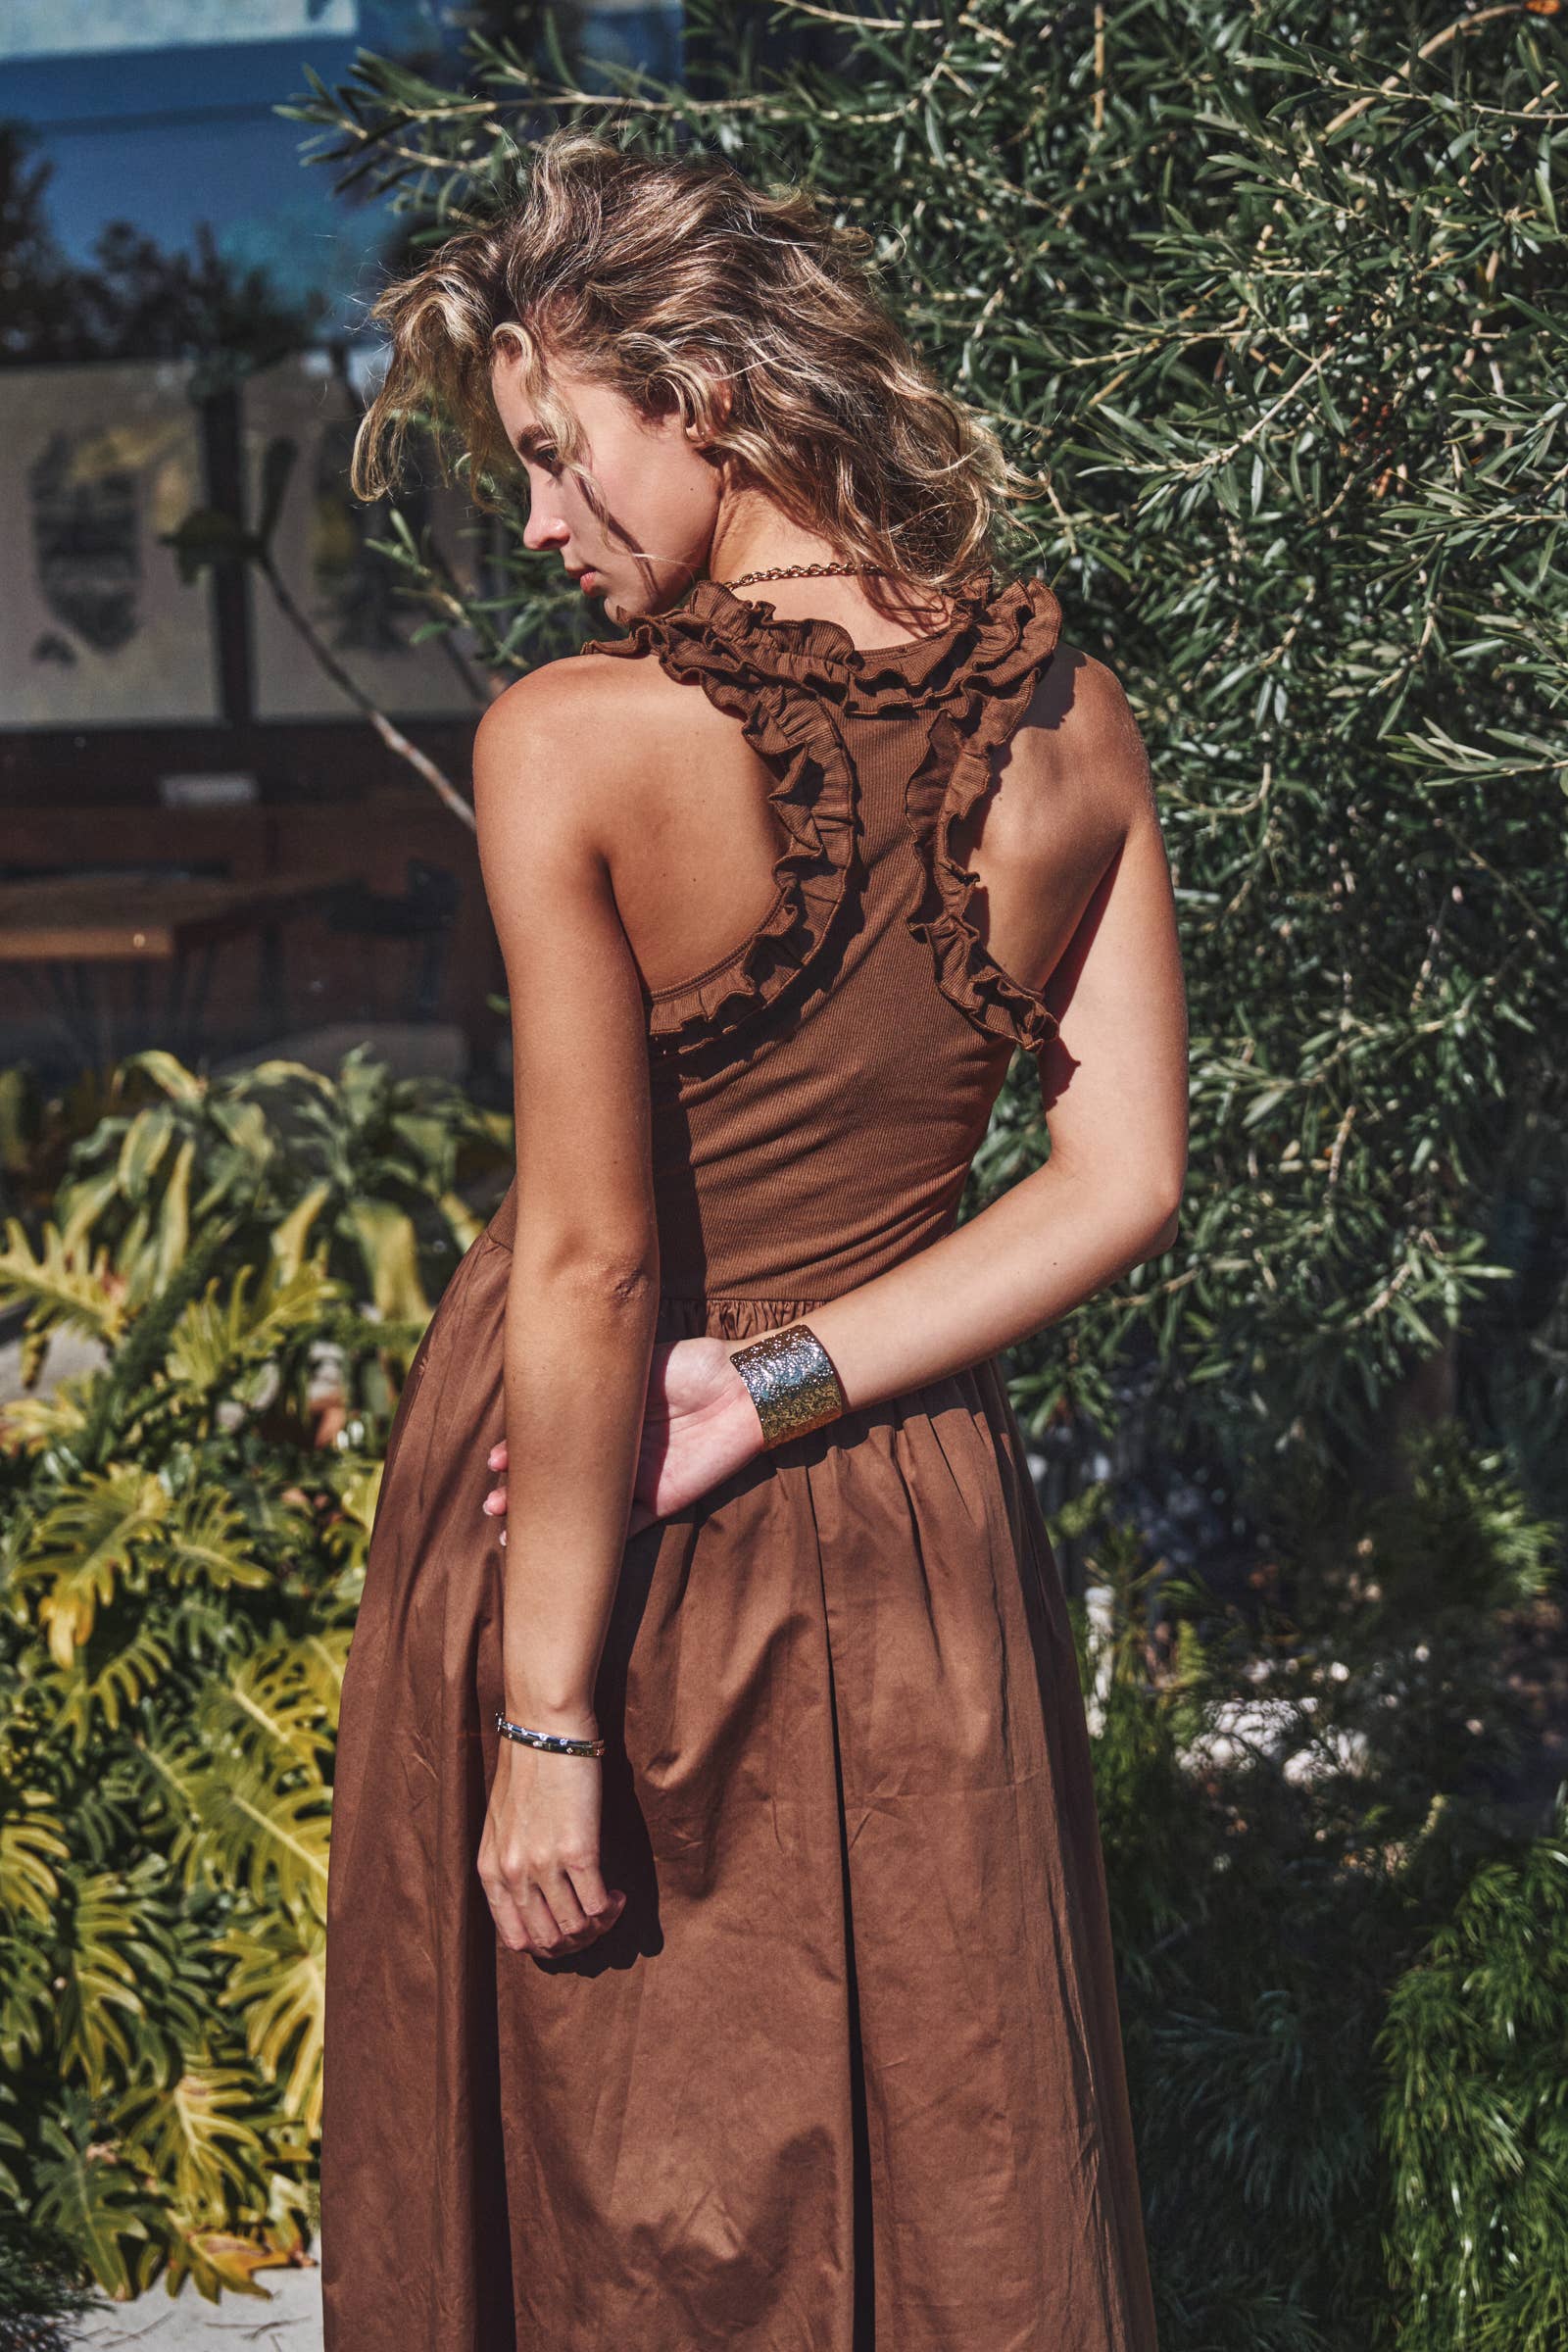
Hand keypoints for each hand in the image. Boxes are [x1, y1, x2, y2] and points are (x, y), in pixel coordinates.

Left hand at [478, 1708, 627, 1955]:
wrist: (546, 1729)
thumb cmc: (526, 1768)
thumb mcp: (501, 1824)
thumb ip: (511, 1862)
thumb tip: (537, 1896)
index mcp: (490, 1870)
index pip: (514, 1938)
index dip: (545, 1945)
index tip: (566, 1929)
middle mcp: (513, 1874)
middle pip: (547, 1942)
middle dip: (575, 1942)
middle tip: (593, 1922)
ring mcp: (544, 1865)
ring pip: (575, 1929)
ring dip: (598, 1925)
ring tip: (609, 1905)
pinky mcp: (579, 1850)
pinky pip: (597, 1905)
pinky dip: (611, 1909)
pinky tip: (618, 1893)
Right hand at [482, 1336, 764, 1536]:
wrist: (743, 1387)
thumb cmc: (693, 1365)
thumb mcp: (637, 1360)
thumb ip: (599, 1374)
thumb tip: (551, 1367)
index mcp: (609, 1416)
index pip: (557, 1437)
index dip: (524, 1450)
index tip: (497, 1459)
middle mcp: (618, 1451)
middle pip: (563, 1477)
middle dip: (525, 1491)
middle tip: (494, 1504)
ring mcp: (638, 1478)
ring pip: (585, 1506)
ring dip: (551, 1520)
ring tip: (513, 1530)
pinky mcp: (662, 1501)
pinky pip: (624, 1527)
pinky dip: (596, 1540)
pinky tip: (565, 1547)